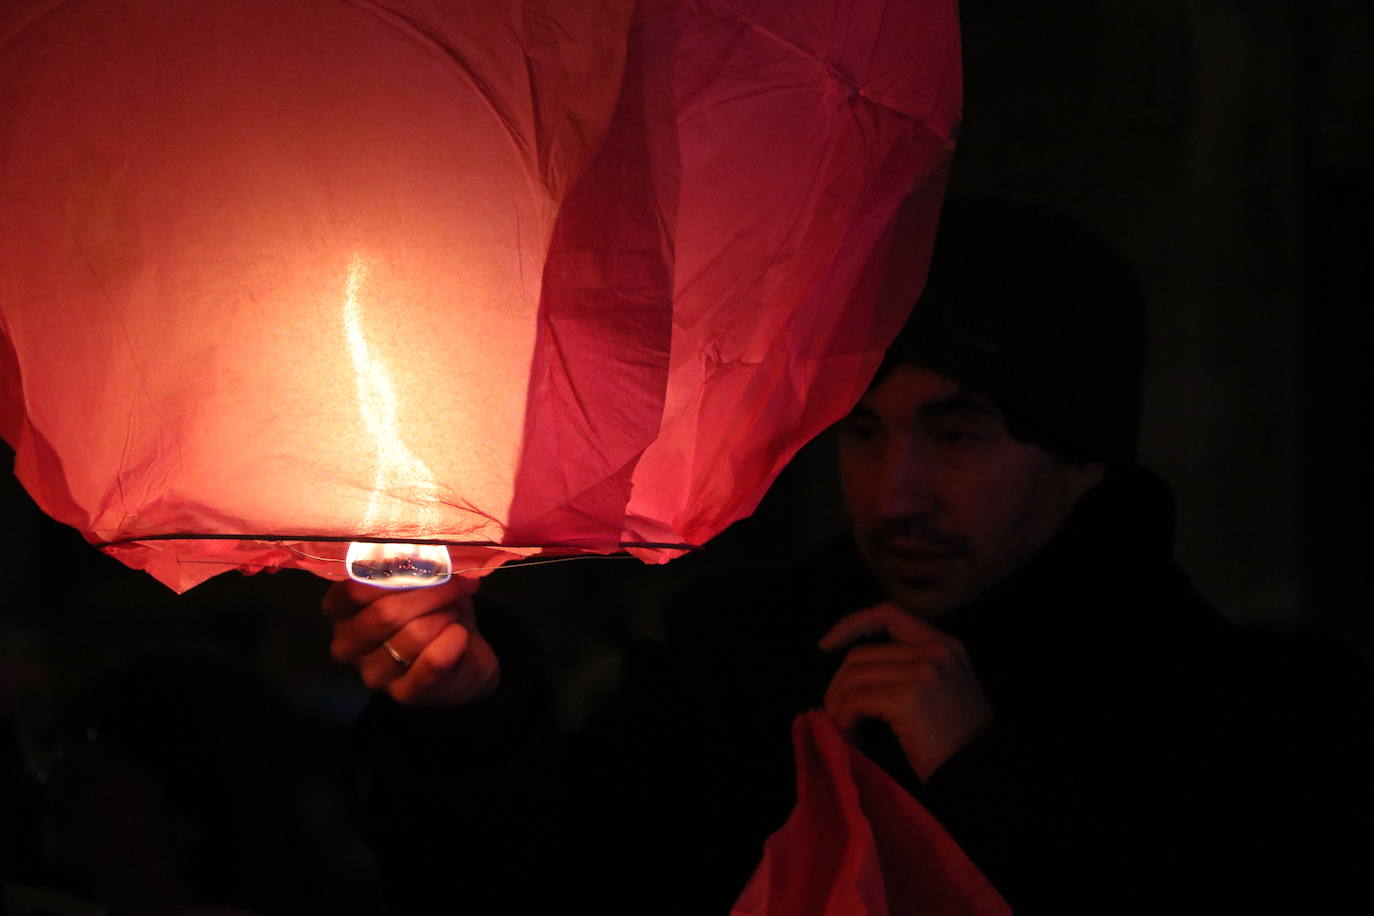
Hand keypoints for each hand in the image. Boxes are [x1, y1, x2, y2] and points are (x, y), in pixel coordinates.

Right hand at [322, 576, 499, 706]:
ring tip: (453, 613)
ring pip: (413, 636)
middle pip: (385, 613)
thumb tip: (425, 549)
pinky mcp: (403, 694)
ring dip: (444, 616)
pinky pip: (434, 660)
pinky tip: (459, 635)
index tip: (428, 562)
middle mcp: (347, 644)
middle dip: (431, 592)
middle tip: (455, 585)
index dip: (396, 572)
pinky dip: (455, 640)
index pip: (354, 589)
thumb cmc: (434, 608)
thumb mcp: (419, 579)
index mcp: (340, 610)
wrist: (465, 651)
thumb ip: (411, 564)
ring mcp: (372, 674)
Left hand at [820, 601, 992, 781]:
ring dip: (837, 703)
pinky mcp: (908, 698)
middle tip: (835, 711)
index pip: (888, 613)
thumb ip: (911, 666)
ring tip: (842, 726)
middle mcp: (936, 650)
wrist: (981, 772)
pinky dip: (844, 719)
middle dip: (838, 684)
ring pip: (853, 675)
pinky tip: (851, 735)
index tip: (826, 645)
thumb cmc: (959, 741)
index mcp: (946, 644)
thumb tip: (853, 670)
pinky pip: (856, 700)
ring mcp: (923, 672)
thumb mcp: (945, 687)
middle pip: (862, 653)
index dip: (851, 624)